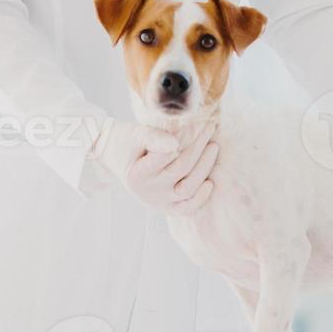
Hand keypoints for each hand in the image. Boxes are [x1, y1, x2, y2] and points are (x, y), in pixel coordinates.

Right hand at [92, 119, 217, 215]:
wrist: (118, 157)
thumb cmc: (129, 143)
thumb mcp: (138, 135)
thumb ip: (155, 139)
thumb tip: (175, 144)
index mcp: (137, 175)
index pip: (168, 155)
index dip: (186, 137)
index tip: (197, 123)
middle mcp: (148, 192)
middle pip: (182, 168)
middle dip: (199, 145)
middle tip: (209, 127)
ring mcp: (159, 202)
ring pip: (189, 188)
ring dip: (205, 166)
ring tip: (213, 146)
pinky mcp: (168, 207)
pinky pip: (188, 208)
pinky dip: (201, 197)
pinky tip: (210, 181)